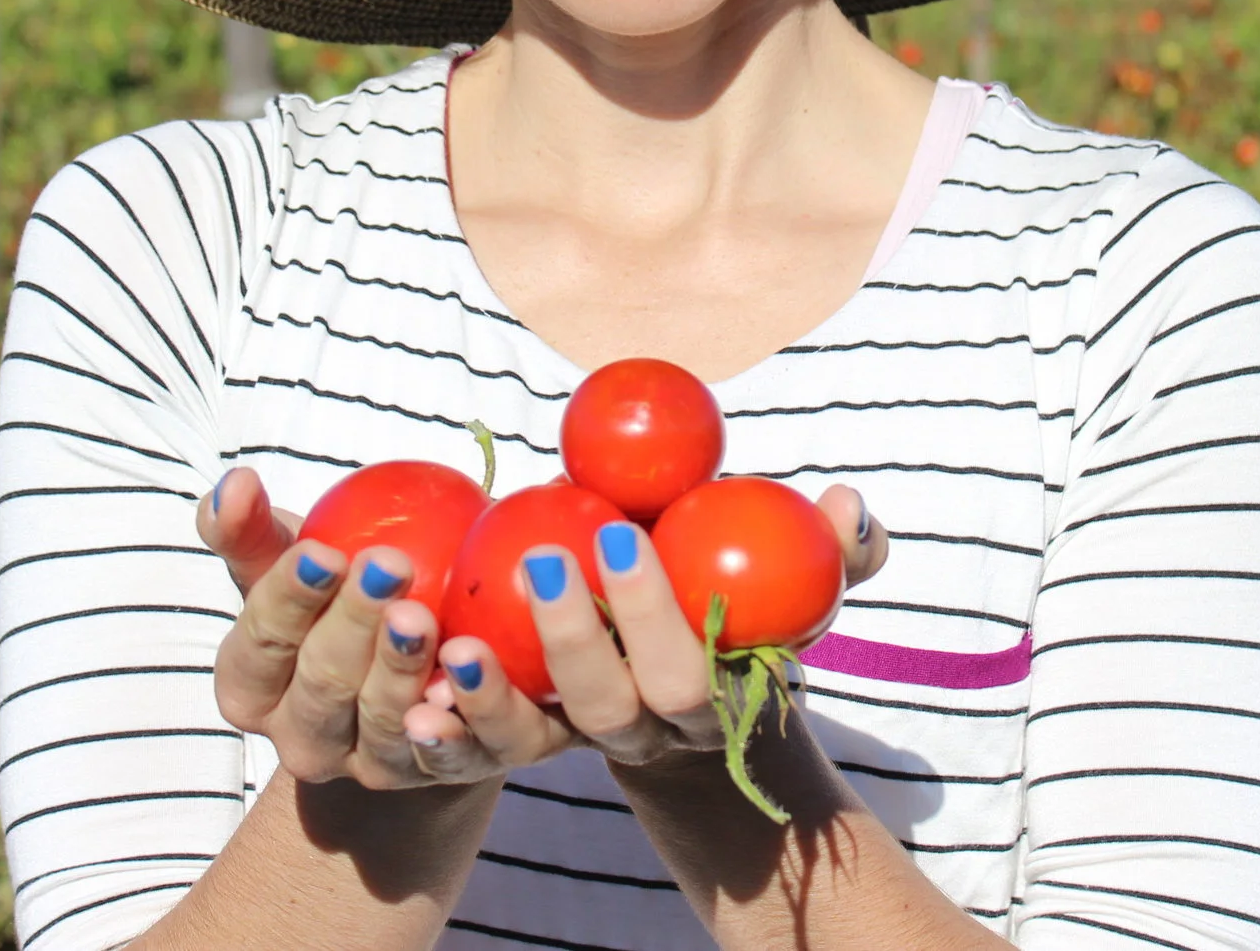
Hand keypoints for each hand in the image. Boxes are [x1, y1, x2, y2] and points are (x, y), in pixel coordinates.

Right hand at [198, 466, 499, 789]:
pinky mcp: (441, 775)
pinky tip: (466, 677)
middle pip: (323, 688)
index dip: (288, 600)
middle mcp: (305, 744)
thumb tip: (231, 484)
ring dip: (403, 671)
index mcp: (252, 694)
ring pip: (384, 727)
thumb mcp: (287, 561)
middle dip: (353, 626)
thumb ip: (249, 529)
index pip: (259, 649)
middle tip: (387, 566)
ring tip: (424, 616)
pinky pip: (450, 760)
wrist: (413, 658)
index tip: (324, 553)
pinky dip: (456, 726)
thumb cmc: (334, 599)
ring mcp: (373, 767)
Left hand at [402, 483, 886, 773]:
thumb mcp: (798, 588)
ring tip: (455, 649)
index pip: (685, 671)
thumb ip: (835, 550)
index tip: (618, 535)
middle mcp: (646, 730)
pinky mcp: (527, 743)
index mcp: (710, 694)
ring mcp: (582, 743)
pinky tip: (411, 700)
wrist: (689, 694)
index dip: (650, 613)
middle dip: (575, 640)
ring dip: (493, 702)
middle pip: (612, 709)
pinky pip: (480, 756)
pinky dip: (446, 733)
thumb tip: (848, 504)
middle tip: (541, 560)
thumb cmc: (741, 610)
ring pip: (537, 744)